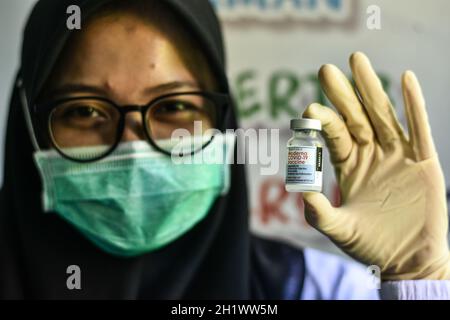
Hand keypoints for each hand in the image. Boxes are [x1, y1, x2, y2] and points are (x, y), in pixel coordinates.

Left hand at [302, 52, 449, 280]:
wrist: (408, 261)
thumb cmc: (370, 246)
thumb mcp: (339, 229)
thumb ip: (319, 213)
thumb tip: (301, 192)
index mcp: (348, 166)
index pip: (334, 136)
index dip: (324, 122)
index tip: (310, 109)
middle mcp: (371, 155)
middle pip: (355, 118)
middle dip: (342, 94)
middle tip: (327, 70)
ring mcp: (397, 155)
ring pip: (383, 116)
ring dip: (371, 89)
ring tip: (358, 61)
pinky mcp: (423, 161)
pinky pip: (419, 129)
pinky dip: (413, 104)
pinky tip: (405, 79)